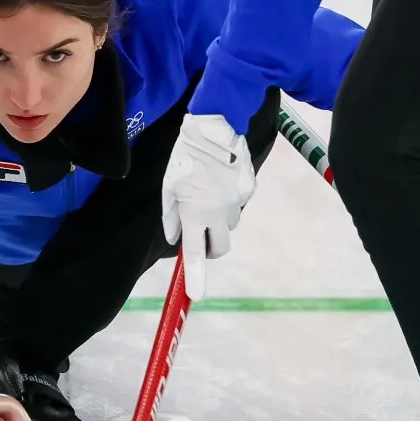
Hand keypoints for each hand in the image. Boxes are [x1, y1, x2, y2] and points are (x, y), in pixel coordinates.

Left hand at [161, 113, 255, 300]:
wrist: (216, 125)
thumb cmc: (185, 157)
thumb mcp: (169, 187)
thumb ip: (171, 216)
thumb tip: (175, 238)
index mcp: (195, 212)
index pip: (195, 251)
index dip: (196, 276)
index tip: (196, 295)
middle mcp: (219, 212)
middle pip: (220, 247)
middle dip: (210, 247)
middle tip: (200, 233)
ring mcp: (238, 201)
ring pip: (230, 224)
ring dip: (219, 219)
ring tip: (209, 193)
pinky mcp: (250, 188)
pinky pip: (239, 203)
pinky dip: (230, 199)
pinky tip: (222, 180)